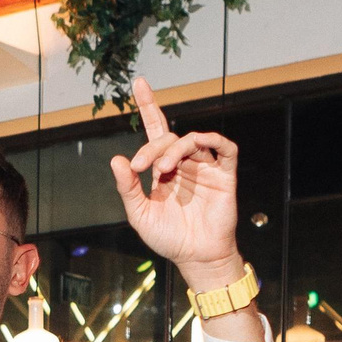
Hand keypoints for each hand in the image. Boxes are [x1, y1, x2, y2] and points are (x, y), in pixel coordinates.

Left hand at [108, 76, 242, 287]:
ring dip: (174, 150)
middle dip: (152, 147)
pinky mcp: (224, 176)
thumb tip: (117, 159)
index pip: (156, 131)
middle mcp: (184, 164)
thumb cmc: (168, 238)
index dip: (149, 106)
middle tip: (140, 168)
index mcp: (163, 169)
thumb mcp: (140, 215)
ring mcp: (205, 168)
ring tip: (162, 170)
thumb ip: (128, 188)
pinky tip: (199, 143)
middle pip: (169, 138)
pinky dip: (214, 140)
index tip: (139, 82)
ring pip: (192, 142)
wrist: (196, 258)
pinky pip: (225, 149)